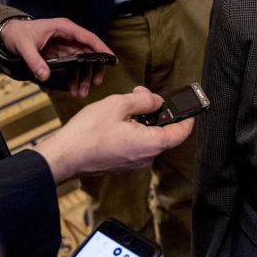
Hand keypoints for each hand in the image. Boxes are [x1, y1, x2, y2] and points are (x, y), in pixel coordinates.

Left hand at [0, 16, 113, 96]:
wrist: (8, 35)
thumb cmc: (17, 35)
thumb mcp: (24, 47)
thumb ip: (34, 61)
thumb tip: (44, 76)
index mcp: (64, 28)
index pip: (88, 38)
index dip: (101, 48)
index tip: (111, 59)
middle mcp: (68, 36)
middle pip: (89, 52)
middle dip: (94, 69)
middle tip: (97, 83)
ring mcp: (66, 46)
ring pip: (82, 62)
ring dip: (84, 77)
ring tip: (82, 93)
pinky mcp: (61, 55)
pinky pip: (73, 67)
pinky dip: (75, 78)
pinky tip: (74, 89)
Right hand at [34, 86, 192, 182]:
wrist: (65, 156)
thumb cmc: (88, 134)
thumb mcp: (118, 105)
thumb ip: (143, 100)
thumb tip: (156, 101)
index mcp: (150, 144)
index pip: (181, 133)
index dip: (188, 119)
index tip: (191, 108)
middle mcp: (145, 156)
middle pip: (161, 131)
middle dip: (155, 111)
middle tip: (141, 94)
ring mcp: (133, 161)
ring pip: (147, 136)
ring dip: (141, 119)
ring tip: (123, 104)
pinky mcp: (122, 162)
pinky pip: (135, 143)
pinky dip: (132, 129)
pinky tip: (116, 119)